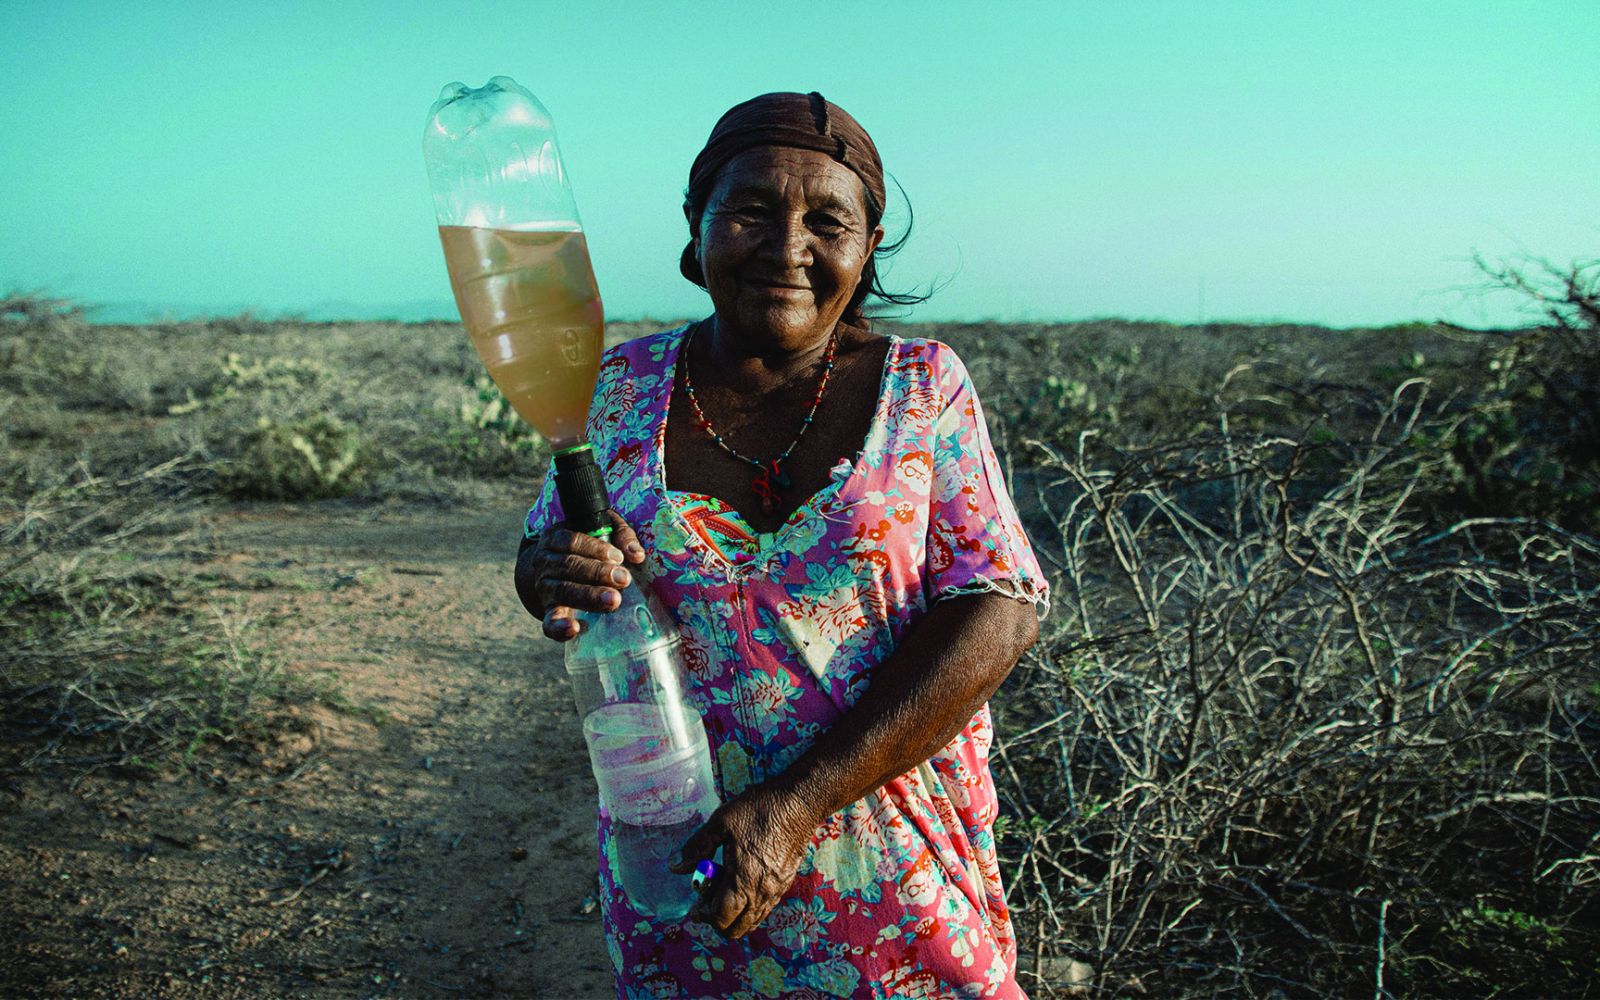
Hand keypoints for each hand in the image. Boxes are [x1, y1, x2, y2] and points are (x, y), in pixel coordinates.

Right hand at [517, 510, 645, 640]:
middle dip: (597, 573)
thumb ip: (621, 536)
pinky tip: (574, 629)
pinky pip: (548, 622)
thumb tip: (637, 555)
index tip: (618, 556)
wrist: (561, 571)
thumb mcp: (604, 530)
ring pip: (563, 591)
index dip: (594, 548)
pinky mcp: (549, 611)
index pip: (571, 541)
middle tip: (623, 579)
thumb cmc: (589, 546)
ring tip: (614, 600)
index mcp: (554, 539)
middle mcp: (544, 563)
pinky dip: (559, 626)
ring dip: (589, 596)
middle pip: (568, 565)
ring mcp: (545, 588)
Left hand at [670, 782, 822, 938]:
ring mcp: (776, 891)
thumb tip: (675, 867)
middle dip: (717, 920)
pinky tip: (742, 883)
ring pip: (752, 921)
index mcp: (743, 881)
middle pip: (736, 928)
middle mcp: (762, 893)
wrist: (800, 803)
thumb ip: (697, 847)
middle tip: (707, 900)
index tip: (694, 905)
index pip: (720, 918)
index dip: (703, 915)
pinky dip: (749, 906)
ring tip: (724, 890)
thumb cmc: (759, 810)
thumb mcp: (721, 822)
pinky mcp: (785, 883)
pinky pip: (765, 908)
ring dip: (734, 915)